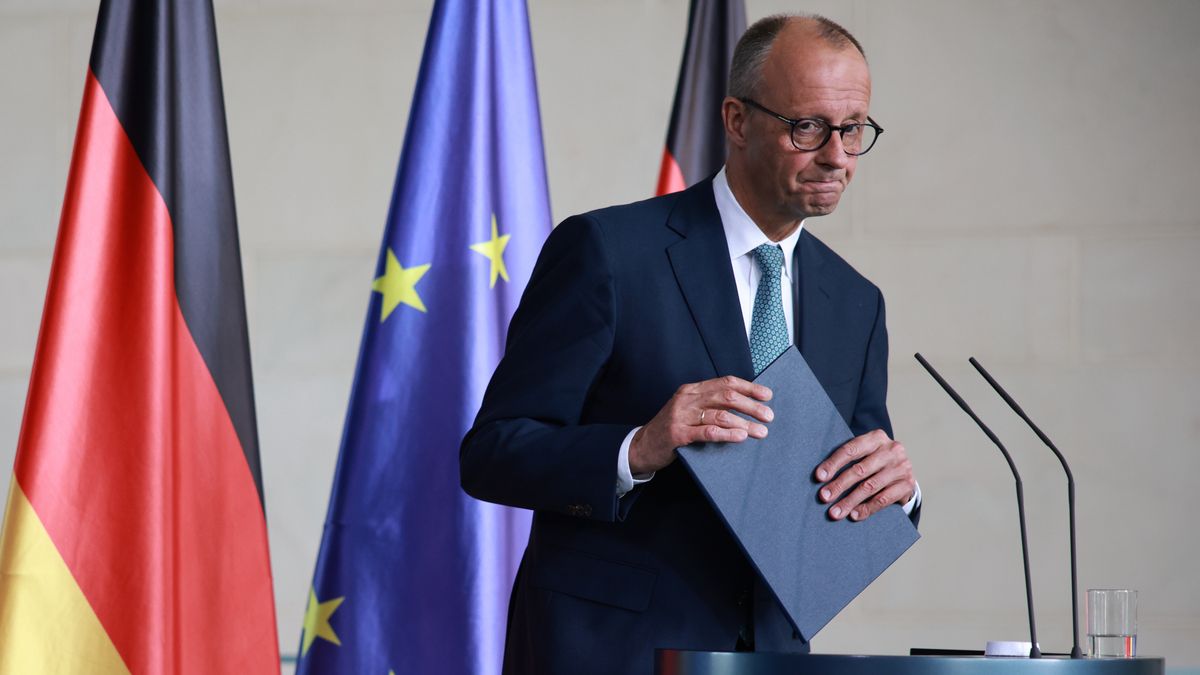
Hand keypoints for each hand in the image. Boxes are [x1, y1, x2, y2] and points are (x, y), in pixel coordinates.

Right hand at [629, 376, 773, 474]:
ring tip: (760, 431)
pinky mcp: (678, 434)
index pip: (725, 382)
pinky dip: (727, 434)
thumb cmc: (671, 429)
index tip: (767, 395)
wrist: (641, 446)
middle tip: (769, 416)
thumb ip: (709, 405)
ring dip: (744, 423)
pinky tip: (740, 437)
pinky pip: (707, 432)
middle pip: (726, 397)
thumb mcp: (688, 410)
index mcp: (692, 390)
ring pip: (720, 415)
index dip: (748, 387)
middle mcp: (687, 399)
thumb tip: (744, 406)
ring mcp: (681, 416)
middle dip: (751, 406)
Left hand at [815, 429, 914, 520]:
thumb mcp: (864, 454)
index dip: (834, 463)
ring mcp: (901, 467)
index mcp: (876, 437)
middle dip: (839, 485)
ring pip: (870, 487)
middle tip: (824, 497)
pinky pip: (883, 499)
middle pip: (860, 470)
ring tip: (835, 512)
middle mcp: (891, 450)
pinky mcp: (907, 485)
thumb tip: (821, 476)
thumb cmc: (874, 461)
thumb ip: (847, 459)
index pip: (851, 449)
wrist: (903, 471)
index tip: (819, 477)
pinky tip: (854, 515)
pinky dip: (866, 508)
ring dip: (850, 501)